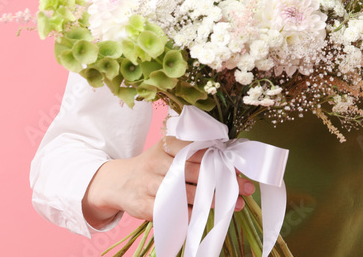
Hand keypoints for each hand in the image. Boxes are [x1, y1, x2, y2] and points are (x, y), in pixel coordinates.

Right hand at [82, 135, 255, 226]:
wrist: (117, 182)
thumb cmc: (153, 166)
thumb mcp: (167, 151)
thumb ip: (192, 151)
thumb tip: (229, 156)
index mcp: (165, 145)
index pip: (197, 150)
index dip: (220, 159)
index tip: (240, 169)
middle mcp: (156, 162)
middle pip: (194, 172)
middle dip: (222, 181)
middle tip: (245, 188)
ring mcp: (149, 184)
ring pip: (186, 193)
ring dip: (212, 200)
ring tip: (234, 204)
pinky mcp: (144, 205)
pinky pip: (172, 211)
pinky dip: (191, 215)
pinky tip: (207, 217)